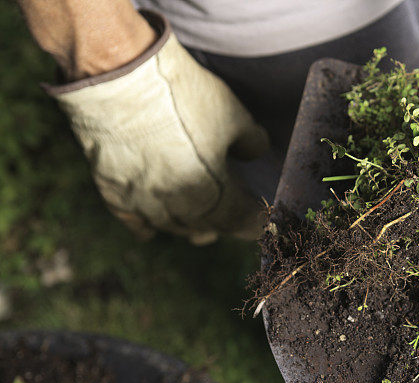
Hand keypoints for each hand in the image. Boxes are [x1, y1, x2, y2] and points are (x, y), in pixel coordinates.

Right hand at [22, 5, 268, 242]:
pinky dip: (147, 227)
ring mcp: (144, 203)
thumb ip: (251, 141)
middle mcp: (179, 208)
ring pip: (174, 228)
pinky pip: (134, 222)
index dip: (256, 223)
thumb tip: (255, 152)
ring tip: (202, 228)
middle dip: (225, 224)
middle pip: (208, 227)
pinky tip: (150, 229)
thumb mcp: (234, 114)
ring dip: (191, 227)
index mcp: (213, 194)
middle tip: (236, 217)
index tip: (266, 223)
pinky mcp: (114, 192)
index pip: (242, 221)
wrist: (119, 80)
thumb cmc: (183, 97)